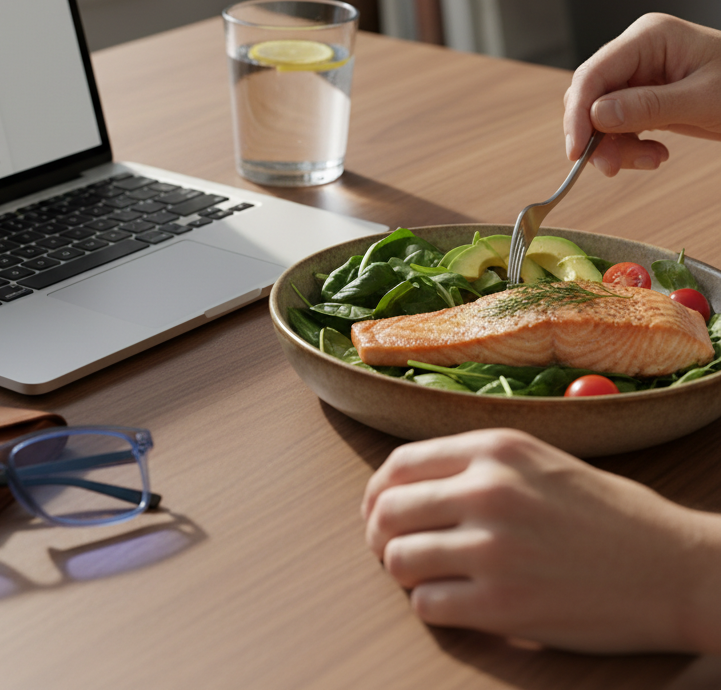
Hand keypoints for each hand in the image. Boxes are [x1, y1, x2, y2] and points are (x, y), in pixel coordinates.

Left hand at [361, 428, 720, 653]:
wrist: (677, 568)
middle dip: (379, 533)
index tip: (378, 510)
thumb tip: (408, 483)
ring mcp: (493, 549)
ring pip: (399, 558)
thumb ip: (476, 463)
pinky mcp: (503, 605)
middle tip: (390, 549)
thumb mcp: (539, 460)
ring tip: (424, 576)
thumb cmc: (609, 514)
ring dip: (403, 571)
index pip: (399, 465)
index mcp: (494, 449)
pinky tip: (454, 602)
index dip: (378, 491)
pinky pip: (428, 605)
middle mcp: (487, 490)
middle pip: (388, 511)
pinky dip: (431, 606)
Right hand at [563, 13, 720, 176]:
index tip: (577, 150)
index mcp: (649, 38)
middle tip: (611, 167)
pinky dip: (629, 146)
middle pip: (590, 96)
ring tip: (649, 161)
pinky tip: (655, 154)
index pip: (594, 74)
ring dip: (615, 146)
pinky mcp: (645, 98)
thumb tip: (596, 116)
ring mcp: (639, 76)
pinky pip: (619, 125)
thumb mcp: (705, 100)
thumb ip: (649, 106)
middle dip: (598, 135)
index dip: (579, 113)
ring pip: (600, 116)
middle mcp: (637, 53)